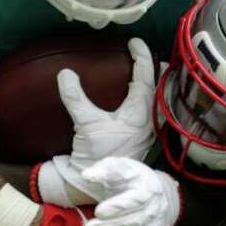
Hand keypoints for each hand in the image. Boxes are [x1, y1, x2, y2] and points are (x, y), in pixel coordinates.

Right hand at [58, 37, 157, 165]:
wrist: (97, 184)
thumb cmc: (96, 156)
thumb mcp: (85, 124)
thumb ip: (76, 98)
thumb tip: (65, 73)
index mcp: (139, 114)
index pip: (145, 77)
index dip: (141, 56)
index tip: (134, 41)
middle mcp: (148, 121)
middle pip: (159, 88)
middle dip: (156, 70)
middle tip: (151, 53)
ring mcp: (146, 131)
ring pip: (156, 100)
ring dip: (153, 84)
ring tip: (149, 70)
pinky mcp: (140, 138)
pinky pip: (149, 110)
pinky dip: (146, 97)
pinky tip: (138, 96)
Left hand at [80, 157, 181, 225]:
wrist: (156, 196)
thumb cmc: (132, 180)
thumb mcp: (119, 167)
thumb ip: (103, 170)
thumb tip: (86, 175)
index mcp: (149, 189)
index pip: (136, 200)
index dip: (118, 207)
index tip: (98, 211)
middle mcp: (156, 210)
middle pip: (135, 223)